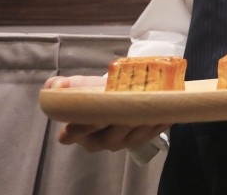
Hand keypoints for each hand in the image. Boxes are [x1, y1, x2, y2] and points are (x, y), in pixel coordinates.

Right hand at [44, 75, 169, 151]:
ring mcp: (120, 143)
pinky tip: (167, 112)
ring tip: (154, 106)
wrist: (114, 97)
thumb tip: (59, 84)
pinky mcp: (140, 140)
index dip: (83, 126)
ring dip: (145, 121)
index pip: (73, 135)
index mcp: (76, 133)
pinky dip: (159, 122)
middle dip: (123, 122)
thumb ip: (59, 86)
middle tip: (134, 106)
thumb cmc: (92, 92)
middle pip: (111, 136)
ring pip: (133, 135)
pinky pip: (151, 133)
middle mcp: (98, 142)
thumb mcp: (76, 86)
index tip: (96, 115)